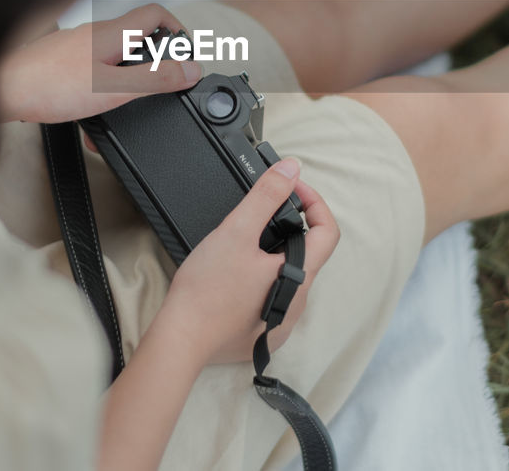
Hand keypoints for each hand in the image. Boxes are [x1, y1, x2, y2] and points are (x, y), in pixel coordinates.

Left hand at [0, 3, 202, 123]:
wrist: (2, 91)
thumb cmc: (49, 86)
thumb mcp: (113, 88)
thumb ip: (154, 78)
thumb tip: (190, 70)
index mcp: (112, 33)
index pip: (156, 13)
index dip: (178, 27)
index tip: (187, 49)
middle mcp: (94, 33)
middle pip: (136, 34)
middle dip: (155, 57)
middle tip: (164, 79)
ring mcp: (76, 46)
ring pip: (113, 54)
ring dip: (127, 76)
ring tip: (129, 102)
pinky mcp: (61, 61)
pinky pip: (93, 68)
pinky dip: (104, 86)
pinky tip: (96, 110)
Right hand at [159, 158, 340, 365]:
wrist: (180, 340)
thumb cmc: (206, 291)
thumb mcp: (237, 231)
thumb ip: (266, 196)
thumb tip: (291, 169)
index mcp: (300, 277)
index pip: (328, 231)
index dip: (314, 203)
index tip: (291, 190)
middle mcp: (298, 303)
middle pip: (307, 254)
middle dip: (288, 228)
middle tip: (261, 213)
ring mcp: (281, 322)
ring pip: (288, 276)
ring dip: (272, 255)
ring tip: (243, 245)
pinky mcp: (263, 333)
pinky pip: (272, 298)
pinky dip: (260, 280)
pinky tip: (236, 276)